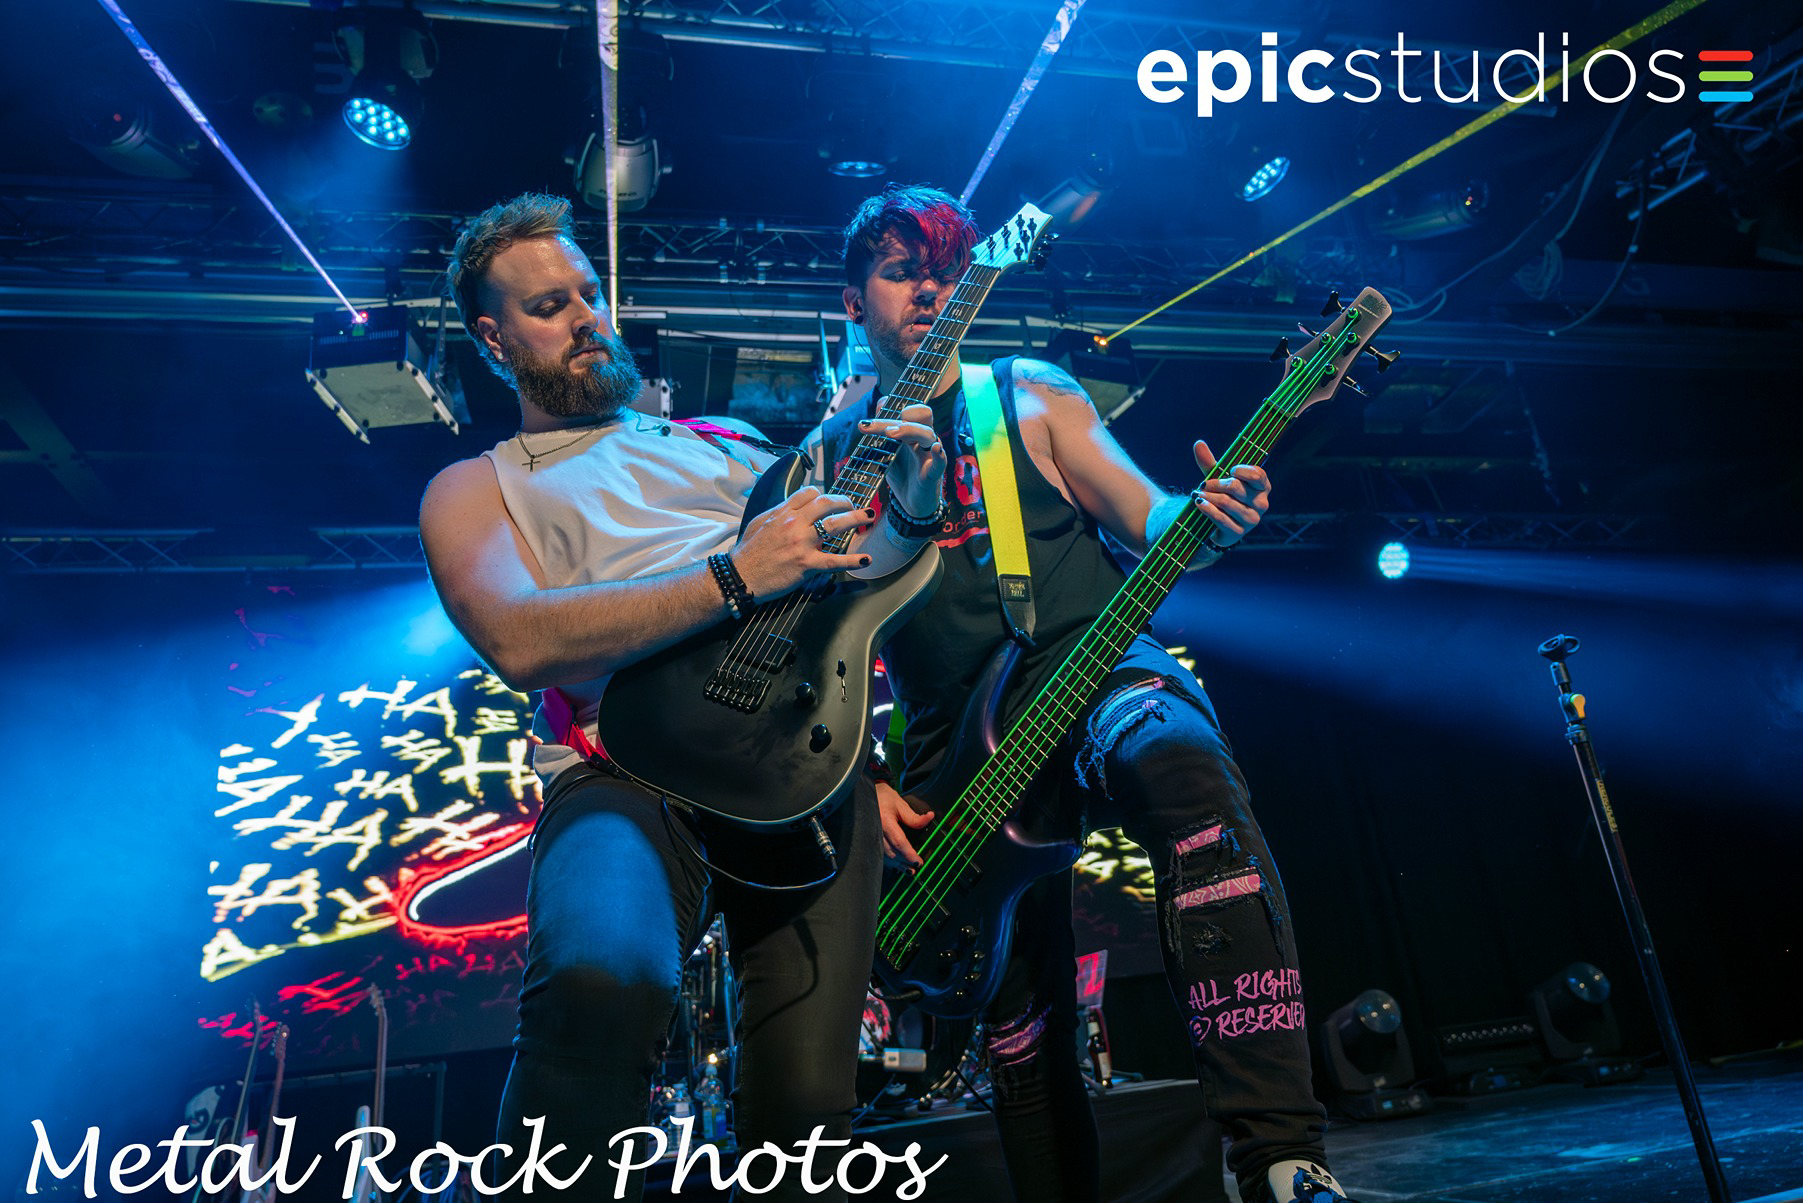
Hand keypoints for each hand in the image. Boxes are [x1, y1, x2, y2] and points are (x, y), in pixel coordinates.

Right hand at [730, 487, 873, 599]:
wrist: (740, 575)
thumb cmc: (747, 552)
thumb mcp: (759, 523)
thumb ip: (778, 513)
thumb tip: (791, 508)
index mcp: (782, 512)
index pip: (809, 494)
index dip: (823, 494)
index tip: (830, 501)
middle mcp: (794, 523)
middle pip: (826, 503)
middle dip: (845, 501)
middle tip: (854, 506)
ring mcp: (802, 543)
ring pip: (835, 525)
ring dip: (855, 519)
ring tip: (869, 517)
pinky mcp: (806, 564)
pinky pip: (834, 560)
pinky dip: (853, 561)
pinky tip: (866, 560)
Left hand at [860, 405, 946, 517]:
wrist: (911, 503)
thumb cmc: (901, 474)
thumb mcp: (887, 452)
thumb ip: (882, 433)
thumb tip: (876, 408)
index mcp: (913, 433)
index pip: (909, 412)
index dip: (891, 411)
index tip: (864, 423)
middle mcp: (924, 440)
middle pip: (918, 418)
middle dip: (895, 418)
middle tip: (868, 426)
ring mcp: (930, 456)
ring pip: (927, 434)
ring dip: (909, 430)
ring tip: (891, 433)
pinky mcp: (933, 474)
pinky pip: (940, 462)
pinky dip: (939, 454)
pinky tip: (935, 449)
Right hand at [875, 780, 933, 870]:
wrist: (865, 796)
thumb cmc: (881, 797)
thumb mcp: (899, 803)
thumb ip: (913, 816)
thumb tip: (929, 818)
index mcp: (884, 821)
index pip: (899, 842)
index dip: (909, 854)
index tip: (918, 860)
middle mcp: (875, 831)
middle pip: (892, 852)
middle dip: (906, 861)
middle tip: (918, 865)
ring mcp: (871, 837)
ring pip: (885, 856)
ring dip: (898, 865)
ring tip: (910, 870)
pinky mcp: (869, 840)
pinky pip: (880, 854)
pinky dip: (890, 862)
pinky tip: (897, 865)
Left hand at [1190, 440, 1270, 547]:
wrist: (1218, 524)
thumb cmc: (1223, 495)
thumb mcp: (1218, 477)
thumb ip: (1210, 462)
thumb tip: (1198, 443)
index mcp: (1263, 486)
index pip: (1257, 475)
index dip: (1241, 471)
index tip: (1229, 471)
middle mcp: (1262, 503)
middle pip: (1236, 487)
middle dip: (1215, 484)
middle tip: (1203, 485)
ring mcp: (1252, 519)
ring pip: (1226, 502)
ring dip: (1208, 496)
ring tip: (1198, 494)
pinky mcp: (1239, 532)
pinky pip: (1221, 518)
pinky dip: (1207, 509)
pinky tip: (1199, 504)